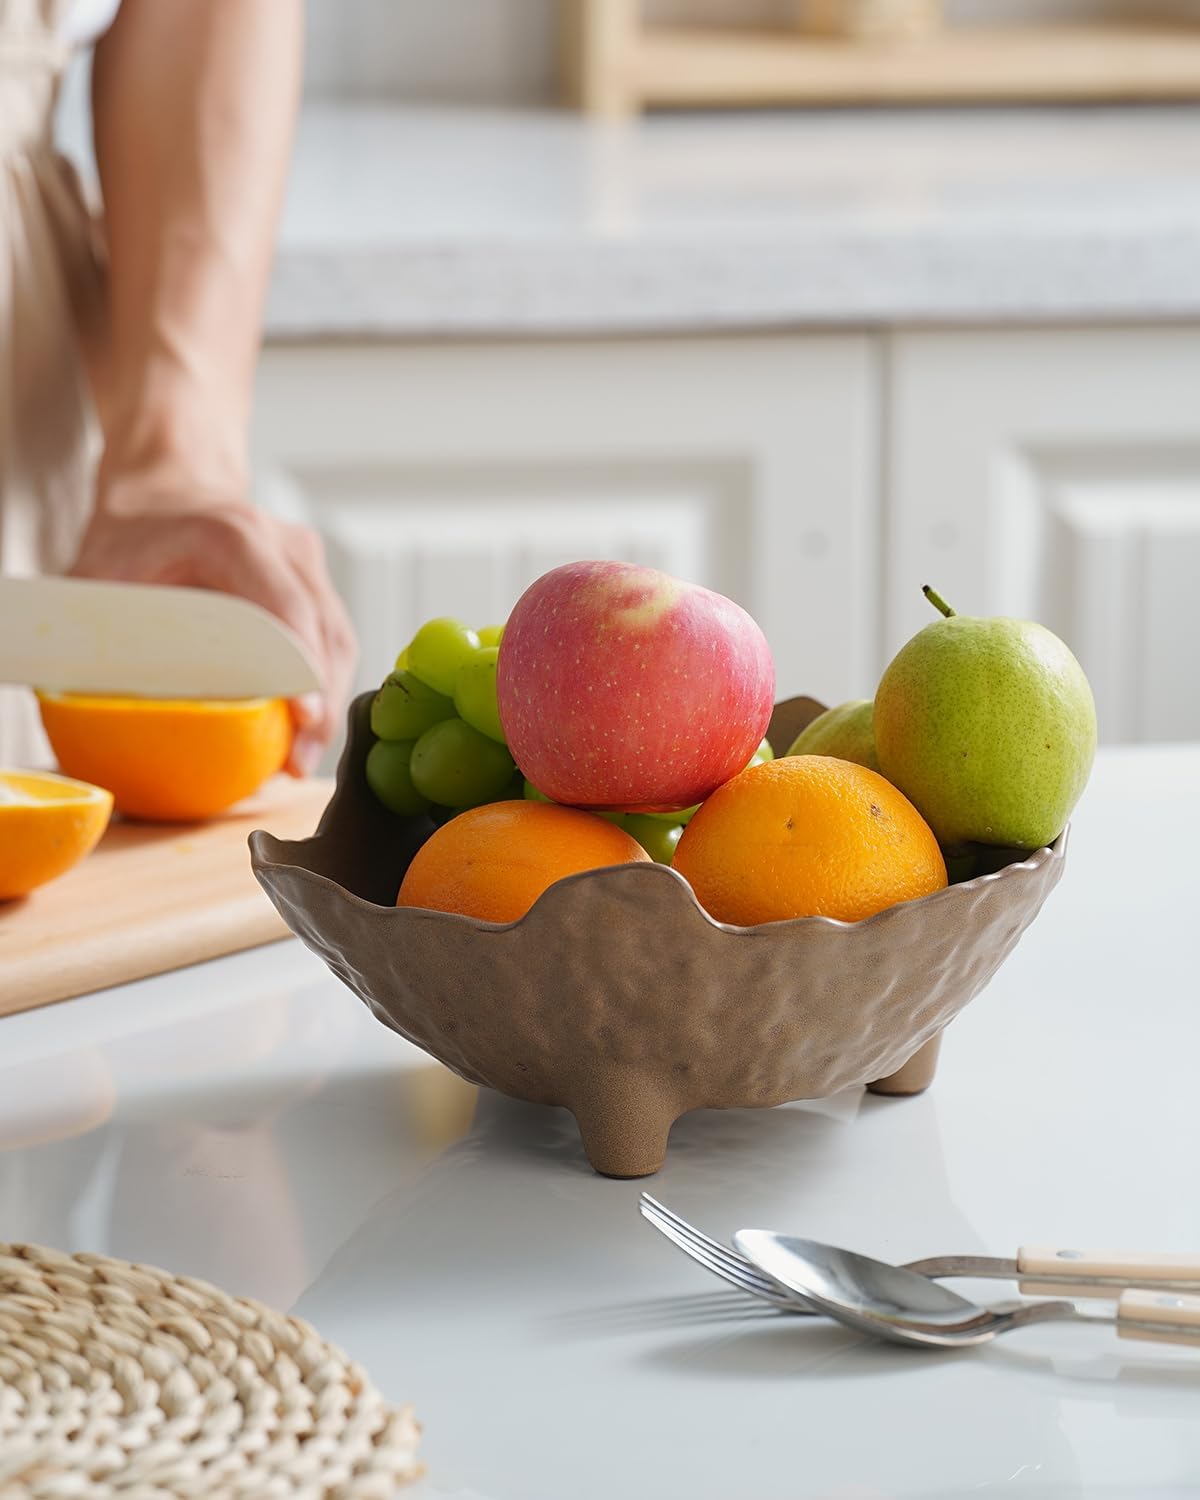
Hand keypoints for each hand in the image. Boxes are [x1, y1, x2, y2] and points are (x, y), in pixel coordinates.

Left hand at [70, 478, 356, 775]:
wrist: (168, 486)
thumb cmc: (131, 532)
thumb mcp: (97, 574)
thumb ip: (91, 632)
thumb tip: (80, 705)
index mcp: (234, 536)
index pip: (287, 611)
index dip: (300, 669)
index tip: (301, 719)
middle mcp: (284, 545)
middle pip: (325, 634)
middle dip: (319, 704)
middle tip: (297, 763)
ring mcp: (307, 561)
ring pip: (338, 640)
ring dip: (326, 701)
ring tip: (302, 757)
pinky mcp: (316, 581)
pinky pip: (332, 638)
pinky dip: (323, 685)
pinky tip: (303, 727)